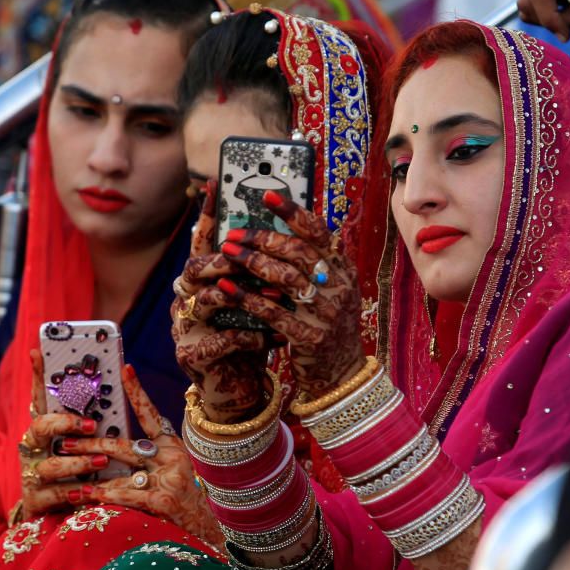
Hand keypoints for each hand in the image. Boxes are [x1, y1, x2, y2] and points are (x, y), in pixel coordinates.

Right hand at [15, 350, 123, 518]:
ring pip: (51, 463)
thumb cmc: (82, 472)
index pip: (40, 398)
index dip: (37, 376)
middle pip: (40, 426)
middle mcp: (35, 447)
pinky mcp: (36, 499)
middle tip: (91, 424)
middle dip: (64, 423)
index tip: (37, 352)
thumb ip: (95, 424)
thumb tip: (122, 384)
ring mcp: (32, 473)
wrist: (60, 516)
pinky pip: (55, 494)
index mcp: (46, 430)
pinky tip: (89, 492)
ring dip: (78, 462)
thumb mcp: (88, 445)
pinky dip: (74, 493)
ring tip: (101, 462)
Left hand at [71, 365, 222, 545]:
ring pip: (119, 473)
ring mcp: (168, 479)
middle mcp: (171, 458)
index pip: (151, 415)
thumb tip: (106, 447)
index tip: (125, 369)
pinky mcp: (163, 501)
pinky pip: (124, 495)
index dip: (138, 392)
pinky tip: (84, 496)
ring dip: (89, 474)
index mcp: (171, 446)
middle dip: (90, 444)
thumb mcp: (170, 471)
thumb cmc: (181, 500)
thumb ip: (146, 457)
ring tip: (66, 472)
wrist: (205, 532)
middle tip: (64, 440)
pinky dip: (102, 496)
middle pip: (122, 446)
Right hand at [172, 182, 268, 422]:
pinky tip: (269, 339)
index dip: (205, 215)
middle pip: (193, 268)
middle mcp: (186, 301)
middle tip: (246, 256)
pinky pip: (221, 340)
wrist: (234, 390)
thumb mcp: (252, 303)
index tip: (213, 184)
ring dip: (241, 297)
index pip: (200, 243)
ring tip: (272, 297)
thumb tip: (281, 234)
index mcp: (201, 283)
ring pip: (203, 301)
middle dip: (222, 260)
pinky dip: (249, 337)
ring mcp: (186, 328)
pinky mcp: (193, 356)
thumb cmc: (247, 340)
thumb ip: (256, 274)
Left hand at [219, 191, 364, 398]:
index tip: (267, 196)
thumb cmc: (328, 325)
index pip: (319, 233)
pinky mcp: (308, 338)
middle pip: (298, 253)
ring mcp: (325, 314)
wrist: (342, 374)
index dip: (293, 212)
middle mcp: (339, 288)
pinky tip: (226, 288)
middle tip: (234, 234)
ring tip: (227, 253)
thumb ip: (316, 263)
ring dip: (252, 263)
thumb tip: (283, 230)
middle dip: (262, 239)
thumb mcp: (332, 290)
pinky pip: (272, 312)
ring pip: (285, 279)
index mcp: (344, 271)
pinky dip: (246, 298)